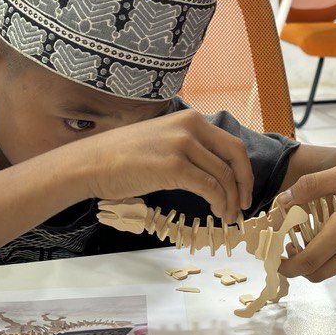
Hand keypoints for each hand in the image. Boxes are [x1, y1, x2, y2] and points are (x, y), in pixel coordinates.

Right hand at [80, 109, 253, 222]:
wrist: (90, 162)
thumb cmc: (121, 156)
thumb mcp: (162, 138)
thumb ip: (187, 145)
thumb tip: (211, 168)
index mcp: (190, 119)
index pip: (231, 143)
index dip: (243, 169)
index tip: (244, 188)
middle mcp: (190, 127)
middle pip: (235, 156)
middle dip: (245, 183)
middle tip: (244, 204)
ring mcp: (182, 145)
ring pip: (223, 176)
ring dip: (231, 200)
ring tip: (228, 216)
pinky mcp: (174, 167)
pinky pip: (209, 187)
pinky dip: (219, 202)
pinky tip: (217, 212)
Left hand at [277, 159, 335, 280]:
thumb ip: (310, 186)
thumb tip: (282, 201)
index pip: (306, 262)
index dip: (287, 266)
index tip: (277, 260)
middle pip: (317, 274)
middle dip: (300, 266)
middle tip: (295, 249)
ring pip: (335, 272)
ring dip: (324, 261)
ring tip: (324, 238)